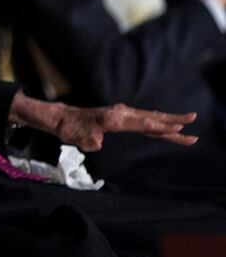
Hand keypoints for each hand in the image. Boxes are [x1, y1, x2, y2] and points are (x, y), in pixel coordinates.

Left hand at [52, 104, 198, 151]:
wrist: (63, 118)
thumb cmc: (70, 129)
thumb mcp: (76, 137)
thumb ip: (88, 141)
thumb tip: (97, 143)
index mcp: (113, 118)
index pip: (141, 124)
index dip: (159, 126)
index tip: (177, 127)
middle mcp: (120, 113)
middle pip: (151, 118)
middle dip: (172, 121)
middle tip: (193, 119)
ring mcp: (121, 113)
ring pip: (149, 118)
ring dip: (168, 120)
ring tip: (187, 122)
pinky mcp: (121, 117)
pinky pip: (143, 120)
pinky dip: (157, 121)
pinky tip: (166, 123)